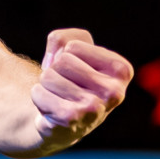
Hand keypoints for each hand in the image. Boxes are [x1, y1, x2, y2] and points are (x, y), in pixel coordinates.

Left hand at [31, 29, 132, 150]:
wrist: (65, 120)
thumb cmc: (72, 78)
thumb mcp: (73, 48)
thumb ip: (61, 38)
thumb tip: (51, 61)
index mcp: (121, 70)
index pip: (73, 46)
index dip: (66, 55)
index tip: (75, 71)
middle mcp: (114, 91)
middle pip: (62, 61)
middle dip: (56, 70)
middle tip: (66, 86)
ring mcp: (94, 108)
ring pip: (48, 76)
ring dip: (46, 85)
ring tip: (60, 97)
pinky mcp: (70, 119)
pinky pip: (38, 92)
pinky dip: (38, 97)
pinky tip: (52, 109)